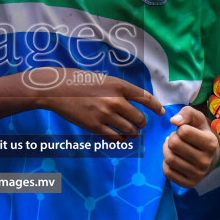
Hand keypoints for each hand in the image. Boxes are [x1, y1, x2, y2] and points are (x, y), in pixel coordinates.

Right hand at [36, 71, 163, 140]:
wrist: (58, 89)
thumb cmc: (80, 82)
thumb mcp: (105, 80)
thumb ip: (120, 90)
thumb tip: (134, 102)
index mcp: (119, 86)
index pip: (145, 98)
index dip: (156, 106)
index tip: (161, 112)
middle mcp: (115, 100)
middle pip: (140, 118)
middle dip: (141, 123)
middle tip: (139, 124)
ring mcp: (106, 115)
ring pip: (130, 130)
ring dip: (133, 133)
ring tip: (131, 133)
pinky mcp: (95, 127)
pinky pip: (116, 138)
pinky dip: (121, 139)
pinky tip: (120, 137)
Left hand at [163, 106, 218, 187]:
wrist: (211, 157)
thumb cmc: (202, 134)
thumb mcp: (198, 119)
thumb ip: (187, 113)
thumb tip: (173, 121)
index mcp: (211, 144)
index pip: (183, 131)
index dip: (180, 128)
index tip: (185, 131)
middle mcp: (206, 161)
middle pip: (174, 145)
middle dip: (171, 138)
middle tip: (177, 139)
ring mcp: (198, 175)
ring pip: (169, 159)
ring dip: (166, 150)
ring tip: (174, 148)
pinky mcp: (189, 184)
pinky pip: (167, 172)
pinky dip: (166, 163)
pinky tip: (174, 159)